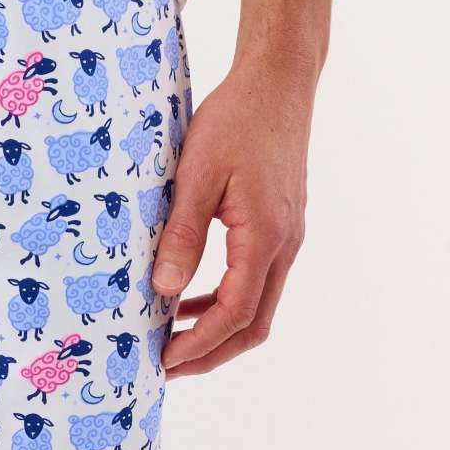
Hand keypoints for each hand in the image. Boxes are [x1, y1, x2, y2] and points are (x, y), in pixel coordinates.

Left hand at [155, 56, 313, 377]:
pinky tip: (189, 300)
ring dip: (217, 332)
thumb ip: (182, 234)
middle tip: (166, 367)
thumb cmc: (237, 119)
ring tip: (172, 341)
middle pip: (253, 325)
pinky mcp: (280, 229)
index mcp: (265, 236)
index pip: (234, 313)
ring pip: (257, 309)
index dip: (198, 345)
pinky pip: (255, 283)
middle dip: (210, 354)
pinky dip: (224, 302)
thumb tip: (164, 289)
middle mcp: (283, 245)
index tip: (163, 360)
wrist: (277, 81)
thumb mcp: (198, 173)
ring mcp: (286, 239)